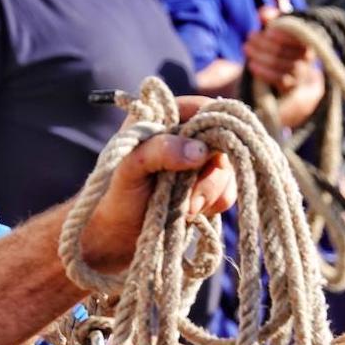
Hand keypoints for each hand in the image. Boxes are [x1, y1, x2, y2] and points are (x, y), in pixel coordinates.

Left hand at [79, 97, 237, 272]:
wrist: (118, 237)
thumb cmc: (117, 196)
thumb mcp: (130, 168)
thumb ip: (160, 150)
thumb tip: (200, 150)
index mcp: (164, 120)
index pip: (202, 108)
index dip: (214, 126)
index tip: (209, 153)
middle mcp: (184, 138)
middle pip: (221, 142)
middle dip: (211, 173)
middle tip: (191, 197)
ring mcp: (197, 165)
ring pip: (227, 170)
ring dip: (211, 193)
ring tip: (186, 210)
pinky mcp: (206, 188)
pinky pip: (227, 191)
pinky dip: (215, 204)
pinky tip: (193, 214)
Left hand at [246, 8, 312, 91]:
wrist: (281, 70)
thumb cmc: (278, 42)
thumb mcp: (275, 27)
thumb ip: (269, 17)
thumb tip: (263, 14)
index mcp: (306, 39)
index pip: (296, 37)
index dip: (281, 34)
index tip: (266, 31)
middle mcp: (307, 57)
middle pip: (284, 50)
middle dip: (264, 43)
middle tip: (249, 38)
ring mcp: (301, 73)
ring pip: (280, 64)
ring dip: (260, 56)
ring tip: (246, 48)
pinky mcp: (292, 85)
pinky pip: (279, 79)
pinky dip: (263, 71)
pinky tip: (251, 65)